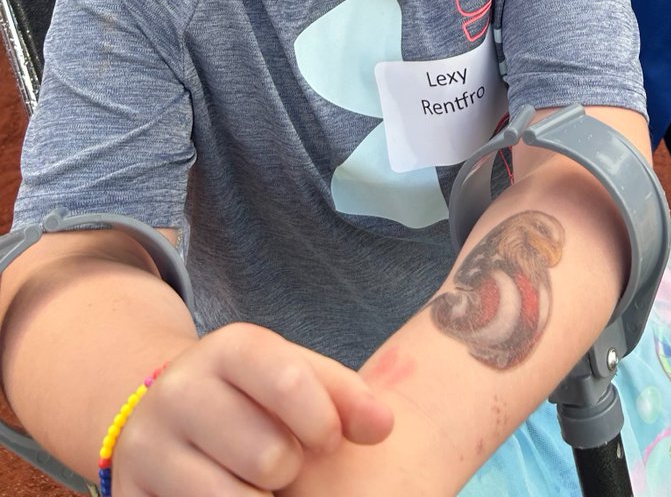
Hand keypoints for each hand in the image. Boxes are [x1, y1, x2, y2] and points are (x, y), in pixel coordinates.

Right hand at [111, 323, 393, 496]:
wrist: (165, 414)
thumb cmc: (255, 398)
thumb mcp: (298, 378)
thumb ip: (346, 397)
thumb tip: (384, 426)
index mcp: (229, 348)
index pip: (289, 380)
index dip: (323, 422)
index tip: (328, 440)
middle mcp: (178, 390)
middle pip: (268, 455)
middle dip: (289, 468)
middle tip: (281, 463)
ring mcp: (144, 446)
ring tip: (255, 483)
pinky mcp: (127, 495)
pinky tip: (228, 492)